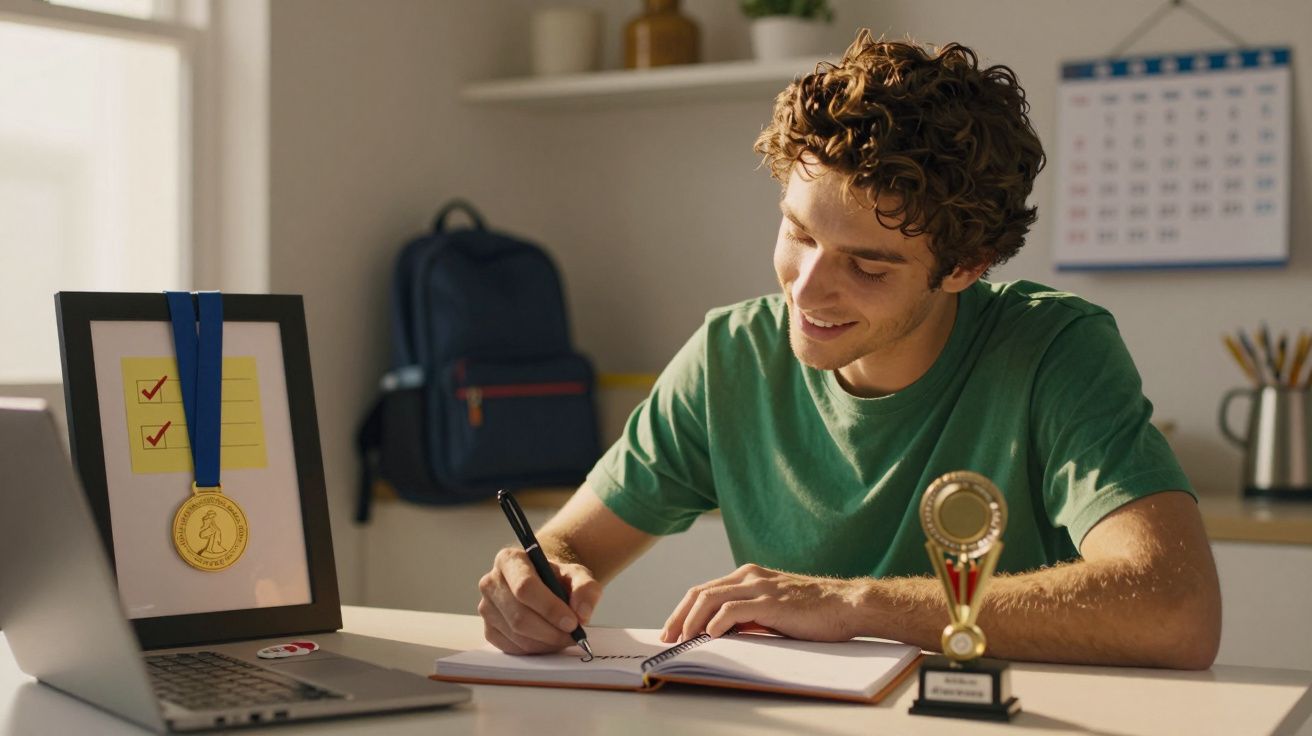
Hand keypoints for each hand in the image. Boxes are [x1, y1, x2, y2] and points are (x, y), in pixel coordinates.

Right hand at [478, 547, 602, 654]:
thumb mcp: (577, 575)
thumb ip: (586, 588)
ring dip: (545, 642)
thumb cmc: (557, 578)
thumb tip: (582, 613)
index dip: (549, 608)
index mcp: (510, 560)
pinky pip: (511, 647)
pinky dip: (534, 649)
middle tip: (573, 636)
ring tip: (564, 637)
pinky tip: (549, 641)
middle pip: (520, 616)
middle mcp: (491, 582)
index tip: (572, 622)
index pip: (525, 587)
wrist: (543, 585)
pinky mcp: (488, 629)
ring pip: (516, 634)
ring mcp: (486, 607)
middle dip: (550, 631)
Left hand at [660, 564, 865, 643]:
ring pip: (711, 598)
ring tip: (683, 639)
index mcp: (748, 576)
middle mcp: (749, 577)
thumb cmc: (812, 611)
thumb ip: (748, 613)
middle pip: (700, 592)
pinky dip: (717, 622)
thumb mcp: (772, 609)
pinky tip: (710, 635)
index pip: (704, 590)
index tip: (672, 630)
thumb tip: (720, 631)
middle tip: (668, 638)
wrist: (845, 605)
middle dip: (679, 616)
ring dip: (692, 621)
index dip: (683, 610)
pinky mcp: (771, 602)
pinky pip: (733, 609)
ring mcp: (760, 587)